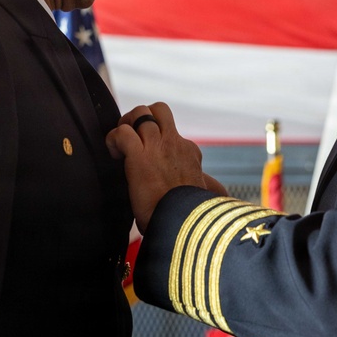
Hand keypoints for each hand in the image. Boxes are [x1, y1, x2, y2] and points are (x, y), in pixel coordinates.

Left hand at [107, 102, 224, 231]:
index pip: (172, 131)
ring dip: (125, 124)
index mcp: (190, 152)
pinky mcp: (139, 156)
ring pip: (140, 112)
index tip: (148, 156)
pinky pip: (122, 132)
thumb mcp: (204, 194)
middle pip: (158, 109)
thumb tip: (224, 194)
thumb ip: (211, 188)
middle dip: (141, 116)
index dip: (156, 139)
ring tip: (120, 144)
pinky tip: (114, 154)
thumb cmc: (190, 214)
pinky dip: (113, 139)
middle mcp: (176, 143)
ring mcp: (158, 147)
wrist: (183, 226)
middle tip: (131, 136)